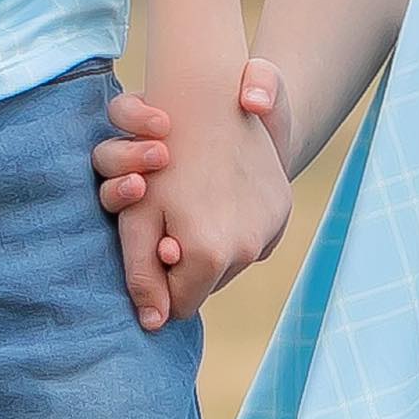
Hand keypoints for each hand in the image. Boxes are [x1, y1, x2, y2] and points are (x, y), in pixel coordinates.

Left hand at [94, 60, 289, 328]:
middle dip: (186, 266)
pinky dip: (235, 229)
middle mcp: (247, 250)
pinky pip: (254, 241)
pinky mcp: (282, 211)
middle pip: (206, 286)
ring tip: (194, 201)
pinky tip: (219, 193)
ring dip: (211, 246)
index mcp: (207, 255)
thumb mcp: (137, 211)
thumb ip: (141, 274)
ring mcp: (270, 230)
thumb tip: (154, 324)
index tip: (154, 245)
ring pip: (231, 265)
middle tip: (171, 219)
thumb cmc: (160, 152)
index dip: (161, 283)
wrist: (216, 94)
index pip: (180, 306)